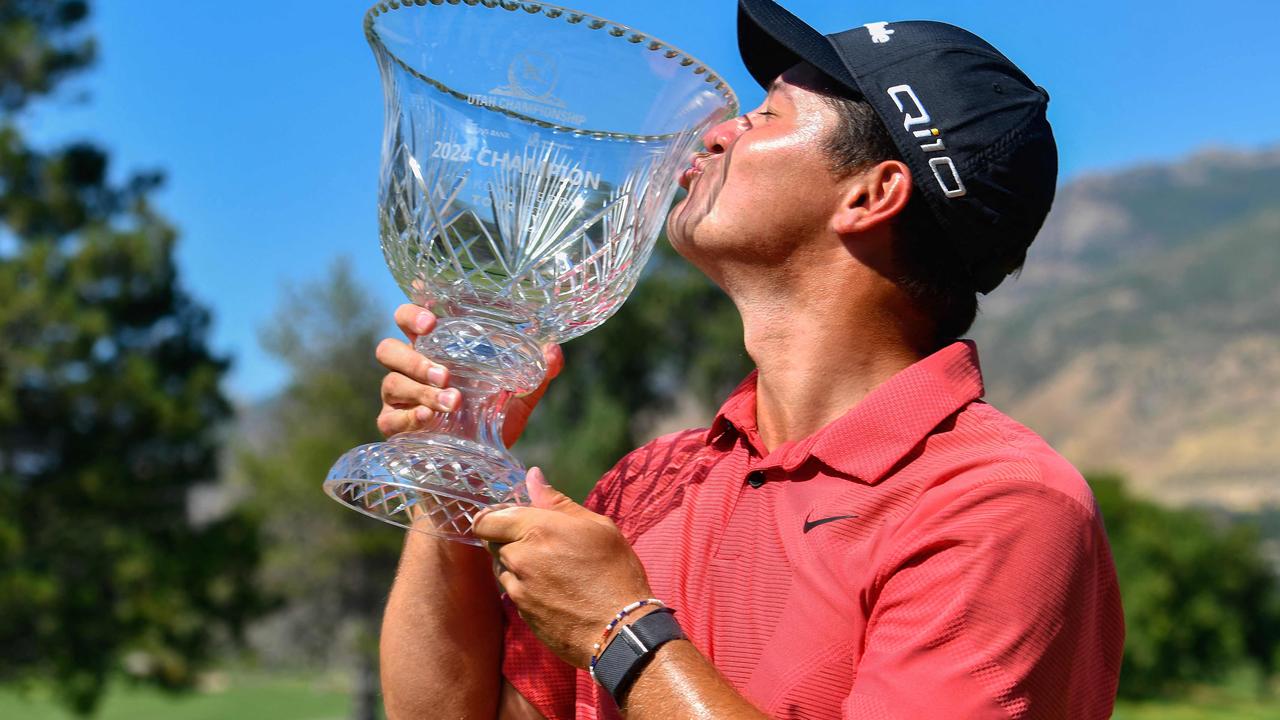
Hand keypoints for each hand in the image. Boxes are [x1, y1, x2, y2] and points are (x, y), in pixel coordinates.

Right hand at [374, 303, 563, 445]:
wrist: (473, 470)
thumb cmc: (487, 422)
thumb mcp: (517, 399)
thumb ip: (536, 376)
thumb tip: (554, 350)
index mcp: (433, 352)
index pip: (409, 321)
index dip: (412, 314)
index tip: (431, 320)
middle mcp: (409, 371)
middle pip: (388, 350)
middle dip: (414, 357)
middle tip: (445, 372)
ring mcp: (397, 399)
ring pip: (392, 383)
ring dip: (421, 389)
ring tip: (452, 400)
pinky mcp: (393, 427)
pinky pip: (390, 418)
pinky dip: (410, 417)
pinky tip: (429, 418)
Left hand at [472, 468, 653, 668]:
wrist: (620, 630)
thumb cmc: (615, 572)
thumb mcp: (597, 527)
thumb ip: (558, 502)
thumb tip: (533, 476)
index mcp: (537, 529)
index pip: (487, 519)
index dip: (494, 517)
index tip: (509, 518)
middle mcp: (520, 557)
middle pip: (493, 542)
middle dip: (509, 538)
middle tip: (539, 542)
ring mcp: (518, 588)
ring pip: (502, 567)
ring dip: (516, 564)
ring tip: (551, 569)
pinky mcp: (521, 613)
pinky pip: (513, 591)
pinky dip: (525, 586)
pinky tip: (553, 589)